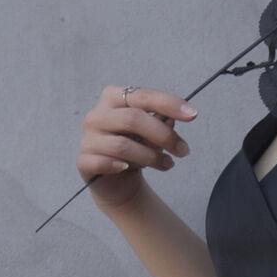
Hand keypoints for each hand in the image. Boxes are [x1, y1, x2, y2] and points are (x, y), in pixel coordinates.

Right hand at [76, 83, 196, 209]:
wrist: (118, 180)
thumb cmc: (136, 147)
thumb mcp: (152, 131)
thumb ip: (162, 120)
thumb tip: (178, 115)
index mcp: (113, 98)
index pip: (142, 96)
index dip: (168, 103)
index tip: (192, 115)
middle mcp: (97, 114)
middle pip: (133, 119)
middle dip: (164, 136)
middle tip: (183, 150)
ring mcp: (88, 138)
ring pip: (123, 145)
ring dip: (151, 157)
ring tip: (167, 165)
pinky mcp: (83, 160)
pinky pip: (103, 162)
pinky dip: (120, 166)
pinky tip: (130, 169)